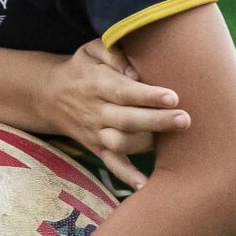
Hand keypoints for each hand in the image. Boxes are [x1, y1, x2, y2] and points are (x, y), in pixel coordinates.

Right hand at [36, 41, 190, 189]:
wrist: (50, 96)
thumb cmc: (83, 68)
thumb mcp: (92, 50)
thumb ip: (113, 53)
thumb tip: (135, 72)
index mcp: (96, 84)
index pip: (123, 91)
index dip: (147, 96)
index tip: (173, 97)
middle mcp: (95, 111)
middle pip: (126, 120)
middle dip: (157, 121)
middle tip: (185, 119)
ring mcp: (95, 133)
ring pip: (120, 143)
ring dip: (146, 145)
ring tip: (175, 144)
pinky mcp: (97, 148)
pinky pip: (112, 164)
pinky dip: (127, 177)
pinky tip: (146, 185)